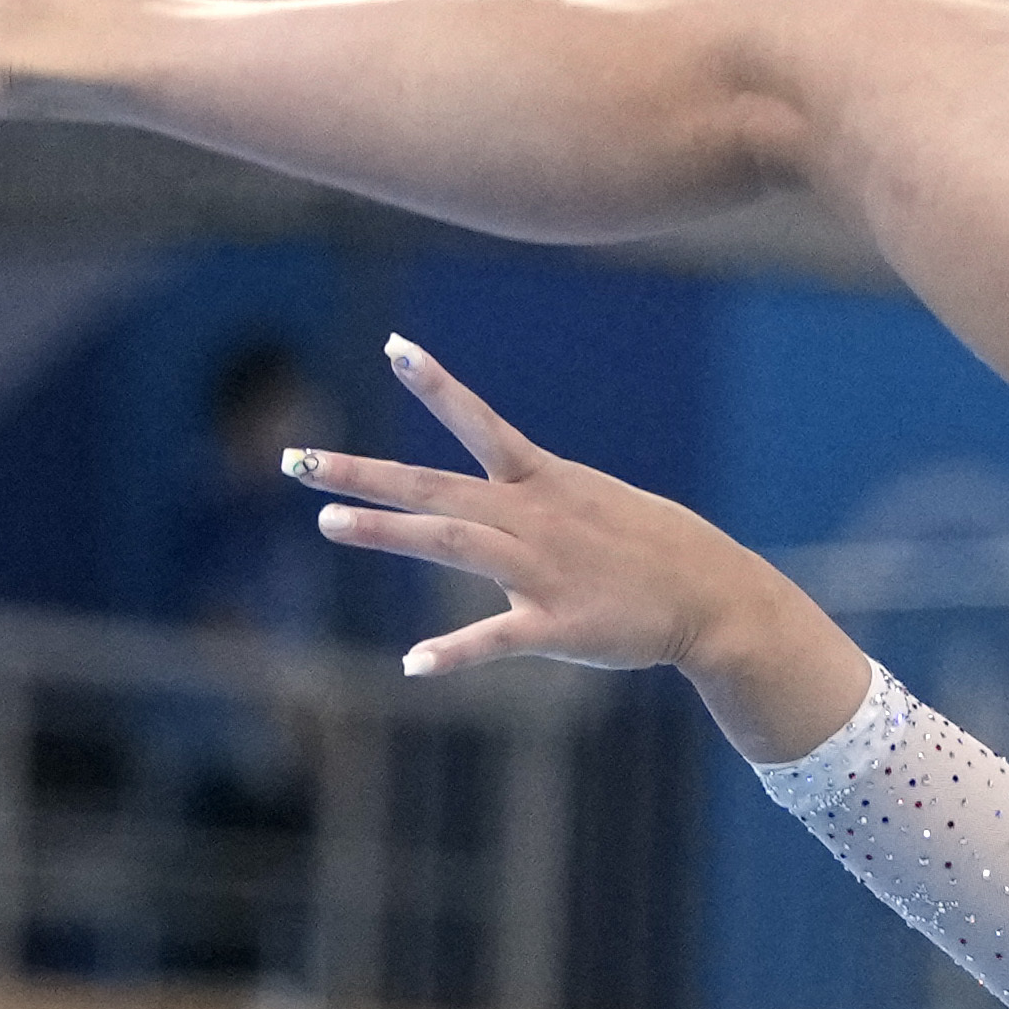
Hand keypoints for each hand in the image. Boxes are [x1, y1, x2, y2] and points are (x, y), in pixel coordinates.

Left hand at [286, 339, 871, 753]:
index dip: (435, 383)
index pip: (478, 422)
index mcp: (543, 483)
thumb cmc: (655, 549)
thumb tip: (503, 489)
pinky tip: (413, 663)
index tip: (391, 345)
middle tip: (295, 461)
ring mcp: (542, 569)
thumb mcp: (594, 502)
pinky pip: (496, 637)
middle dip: (362, 473)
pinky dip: (453, 652)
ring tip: (328, 523)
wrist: (714, 596)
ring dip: (387, 533)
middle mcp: (532, 517)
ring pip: (451, 543)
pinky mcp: (558, 624)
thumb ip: (538, 497)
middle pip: (433, 486)